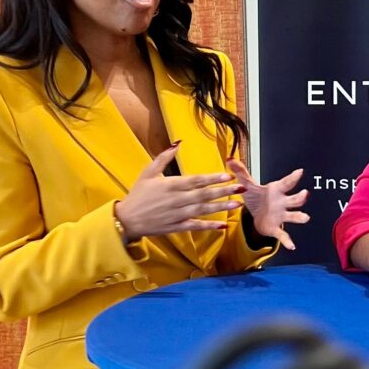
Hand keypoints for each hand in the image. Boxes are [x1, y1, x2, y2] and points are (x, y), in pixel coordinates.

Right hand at [116, 144, 240, 241]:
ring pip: (203, 210)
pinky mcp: (176, 227)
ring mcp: (178, 214)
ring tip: (237, 204)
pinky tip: (222, 225)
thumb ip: (164, 157)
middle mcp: (177, 200)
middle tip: (241, 188)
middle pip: (204, 194)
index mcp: (171, 184)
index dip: (213, 178)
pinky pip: (196, 226)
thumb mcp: (148, 172)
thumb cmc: (137, 194)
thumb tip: (178, 142)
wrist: (127, 219)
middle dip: (224, 191)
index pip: (197, 180)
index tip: (228, 175)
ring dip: (221, 207)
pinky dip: (209, 226)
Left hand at [226, 160, 309, 249]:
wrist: (257, 215)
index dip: (293, 177)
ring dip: (299, 216)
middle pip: (294, 199)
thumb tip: (230, 159)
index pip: (286, 183)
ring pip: (293, 215)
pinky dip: (288, 240)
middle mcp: (283, 203)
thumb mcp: (247, 185)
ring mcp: (281, 216)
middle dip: (300, 197)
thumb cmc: (257, 198)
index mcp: (276, 191)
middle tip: (305, 194)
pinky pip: (283, 234)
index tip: (300, 172)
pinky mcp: (276, 228)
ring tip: (305, 217)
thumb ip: (241, 173)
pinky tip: (291, 246)